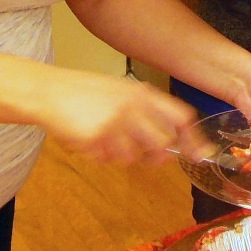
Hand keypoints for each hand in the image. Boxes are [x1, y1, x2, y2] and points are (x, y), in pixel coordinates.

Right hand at [38, 72, 210, 164]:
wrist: (50, 91)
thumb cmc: (86, 92)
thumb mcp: (121, 91)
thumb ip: (146, 111)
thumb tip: (172, 139)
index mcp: (142, 93)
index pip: (181, 116)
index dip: (193, 137)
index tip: (200, 152)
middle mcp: (133, 106)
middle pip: (162, 143)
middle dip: (154, 155)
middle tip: (140, 153)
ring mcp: (115, 122)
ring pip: (134, 156)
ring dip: (121, 154)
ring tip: (104, 138)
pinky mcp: (97, 137)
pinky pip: (109, 159)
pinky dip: (100, 155)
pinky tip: (89, 138)